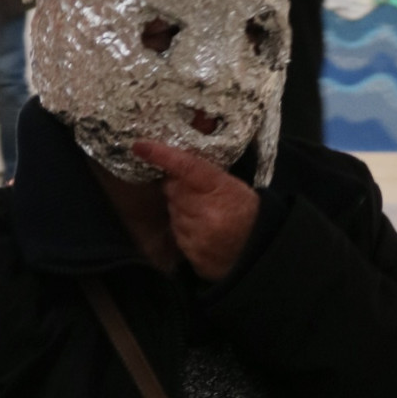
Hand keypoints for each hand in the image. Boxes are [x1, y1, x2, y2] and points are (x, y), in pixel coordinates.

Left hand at [133, 141, 259, 281]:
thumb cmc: (245, 211)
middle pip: (172, 190)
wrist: (256, 249)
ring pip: (173, 212)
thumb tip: (174, 162)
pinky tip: (203, 231)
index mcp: (220, 188)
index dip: (161, 155)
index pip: (186, 166)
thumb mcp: (232, 185)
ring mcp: (197, 234)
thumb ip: (205, 173)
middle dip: (179, 189)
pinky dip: (185, 229)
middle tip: (199, 194)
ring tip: (206, 215)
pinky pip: (177, 233)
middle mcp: (205, 211)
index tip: (141, 146)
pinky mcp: (192, 252)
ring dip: (182, 210)